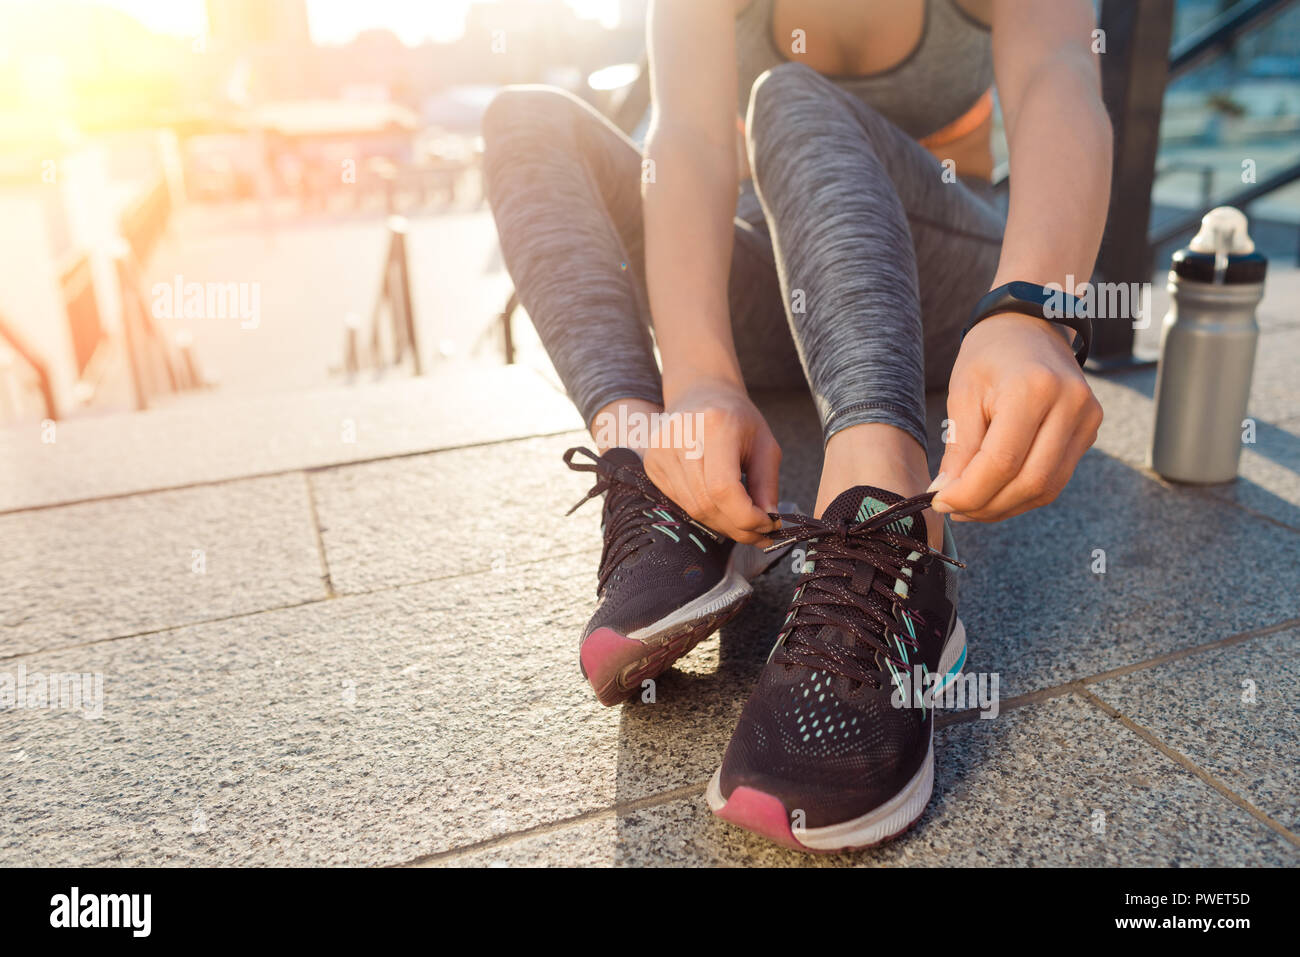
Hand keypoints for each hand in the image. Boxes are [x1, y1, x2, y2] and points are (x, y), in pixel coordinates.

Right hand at [644, 378, 780, 544]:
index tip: (767, 524)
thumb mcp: (765, 445)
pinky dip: (705, 513)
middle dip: (737, 526)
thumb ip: (767, 486)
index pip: (723, 488)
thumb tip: (769, 523)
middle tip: (760, 532)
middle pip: (707, 503)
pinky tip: (721, 507)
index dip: (746, 516)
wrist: (701, 394)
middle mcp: (679, 437)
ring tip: (743, 521)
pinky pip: (681, 503)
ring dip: (723, 524)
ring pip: (693, 509)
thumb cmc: (737, 418)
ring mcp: (660, 451)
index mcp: (713, 425)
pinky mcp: (651, 464)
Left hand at [931, 313, 1102, 521]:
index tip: (941, 502)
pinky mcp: (1090, 431)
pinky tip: (995, 492)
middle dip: (986, 505)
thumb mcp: (963, 394)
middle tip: (954, 509)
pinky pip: (1056, 478)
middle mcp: (1070, 405)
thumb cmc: (989, 355)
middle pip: (1029, 482)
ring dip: (1005, 506)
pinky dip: (1022, 493)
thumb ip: (958, 448)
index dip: (969, 492)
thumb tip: (946, 495)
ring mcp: (1087, 419)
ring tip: (971, 504)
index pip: (1002, 463)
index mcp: (1034, 389)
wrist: (1029, 326)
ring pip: (1046, 488)